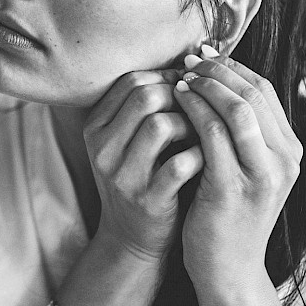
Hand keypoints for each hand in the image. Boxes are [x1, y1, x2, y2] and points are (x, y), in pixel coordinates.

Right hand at [84, 69, 203, 262]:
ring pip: (161, 124)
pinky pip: (180, 164)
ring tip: (205, 130)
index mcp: (95, 127)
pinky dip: (201, 154)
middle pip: (145, 95)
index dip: (167, 76)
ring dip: (192, 122)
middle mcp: (102, 148)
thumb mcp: (127, 142)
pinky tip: (210, 156)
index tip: (190, 85)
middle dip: (182, 94)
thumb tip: (188, 67)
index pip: (130, 80)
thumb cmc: (142, 178)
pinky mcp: (147, 200)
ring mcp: (123, 175)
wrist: (132, 239)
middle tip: (203, 105)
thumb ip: (145, 108)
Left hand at [172, 51, 302, 288]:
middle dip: (218, 70)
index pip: (266, 91)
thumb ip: (241, 132)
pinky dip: (193, 110)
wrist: (228, 270)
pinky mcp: (232, 188)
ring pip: (237, 110)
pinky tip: (175, 101)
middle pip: (254, 94)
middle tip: (189, 59)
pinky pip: (212, 135)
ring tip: (180, 76)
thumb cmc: (228, 214)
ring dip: (205, 86)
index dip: (234, 67)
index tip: (206, 54)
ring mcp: (261, 176)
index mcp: (290, 152)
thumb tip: (216, 80)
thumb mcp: (245, 169)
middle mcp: (284, 161)